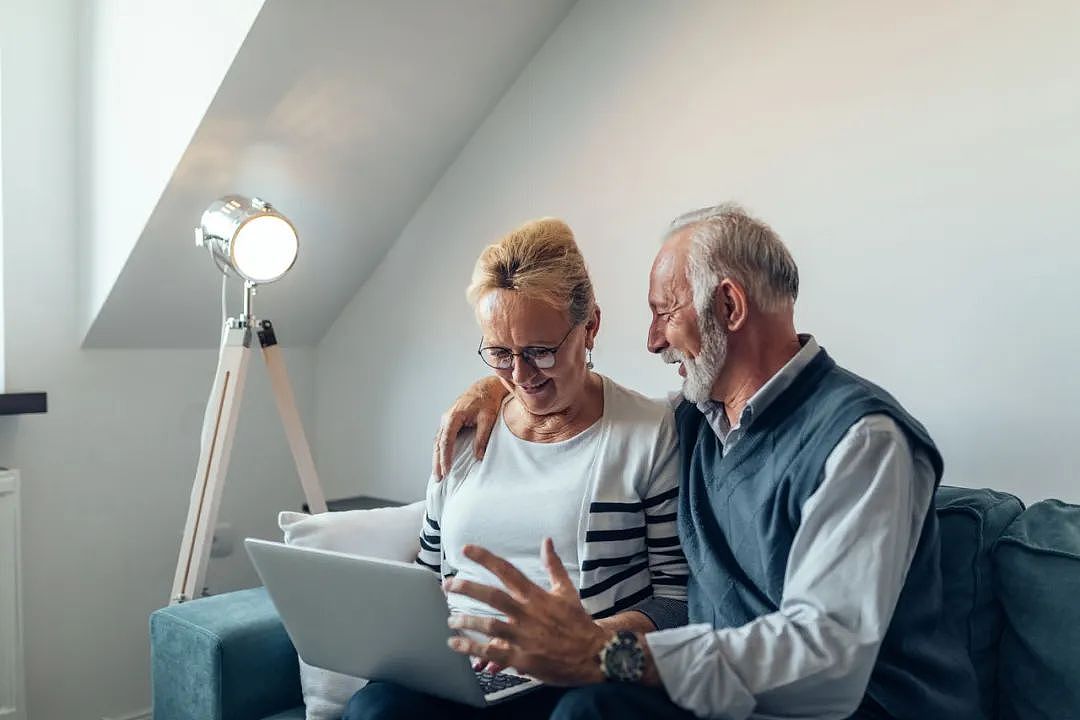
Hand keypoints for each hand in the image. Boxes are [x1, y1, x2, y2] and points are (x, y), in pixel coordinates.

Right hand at [432, 376, 506, 478]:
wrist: (486, 387)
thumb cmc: (487, 400)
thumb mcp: (487, 419)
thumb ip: (482, 438)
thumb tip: (478, 456)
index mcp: (453, 416)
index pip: (446, 441)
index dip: (445, 457)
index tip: (447, 470)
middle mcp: (446, 418)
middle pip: (438, 443)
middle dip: (437, 461)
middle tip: (438, 478)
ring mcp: (446, 419)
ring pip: (438, 441)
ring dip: (437, 457)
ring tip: (438, 473)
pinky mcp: (450, 421)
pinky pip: (442, 438)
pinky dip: (440, 450)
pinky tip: (441, 460)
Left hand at [443, 538, 609, 685]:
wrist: (594, 655)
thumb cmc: (579, 622)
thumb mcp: (567, 591)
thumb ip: (553, 566)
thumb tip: (546, 540)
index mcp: (537, 596)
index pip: (507, 571)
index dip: (485, 558)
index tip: (466, 549)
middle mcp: (528, 614)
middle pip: (492, 597)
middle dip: (467, 588)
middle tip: (448, 585)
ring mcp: (524, 637)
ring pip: (488, 626)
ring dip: (465, 621)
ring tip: (451, 619)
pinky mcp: (522, 659)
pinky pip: (492, 653)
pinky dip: (471, 649)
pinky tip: (455, 644)